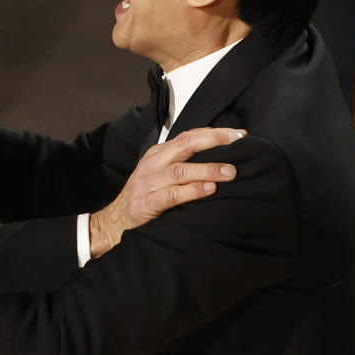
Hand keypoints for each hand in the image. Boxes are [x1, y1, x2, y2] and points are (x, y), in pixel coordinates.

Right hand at [89, 126, 244, 257]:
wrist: (116, 221)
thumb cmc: (146, 196)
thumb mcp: (161, 174)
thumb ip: (184, 164)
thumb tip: (222, 159)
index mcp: (159, 154)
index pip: (188, 136)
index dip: (214, 133)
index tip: (238, 134)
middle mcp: (153, 163)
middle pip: (185, 144)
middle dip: (214, 141)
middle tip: (238, 142)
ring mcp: (149, 183)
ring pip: (181, 170)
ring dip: (208, 169)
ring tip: (230, 172)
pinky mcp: (147, 203)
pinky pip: (172, 194)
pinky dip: (192, 191)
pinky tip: (209, 189)